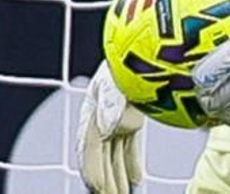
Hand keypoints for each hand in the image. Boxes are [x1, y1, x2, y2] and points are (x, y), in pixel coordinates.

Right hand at [76, 62, 144, 193]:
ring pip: (115, 157)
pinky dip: (131, 165)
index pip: (90, 149)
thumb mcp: (113, 81)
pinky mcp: (132, 122)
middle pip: (102, 159)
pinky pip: (129, 149)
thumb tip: (107, 125)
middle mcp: (102, 121)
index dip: (93, 171)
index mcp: (92, 114)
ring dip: (118, 179)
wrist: (140, 49)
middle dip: (105, 183)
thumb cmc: (123, 66)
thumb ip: (109, 102)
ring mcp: (117, 122)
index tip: (99, 190)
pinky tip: (136, 181)